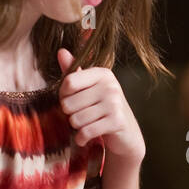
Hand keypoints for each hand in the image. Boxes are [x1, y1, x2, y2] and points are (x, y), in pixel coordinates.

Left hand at [57, 48, 144, 162]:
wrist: (126, 134)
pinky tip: (85, 137)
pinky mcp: (117, 122)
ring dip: (76, 127)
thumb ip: (74, 72)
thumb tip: (61, 51)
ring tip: (87, 125)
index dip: (63, 95)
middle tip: (81, 116)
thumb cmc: (103, 108)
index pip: (69, 82)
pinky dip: (81, 138)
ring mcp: (115, 103)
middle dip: (70, 114)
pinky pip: (86, 131)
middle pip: (69, 103)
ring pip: (76, 119)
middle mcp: (110, 86)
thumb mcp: (89, 88)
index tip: (71, 100)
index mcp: (102, 73)